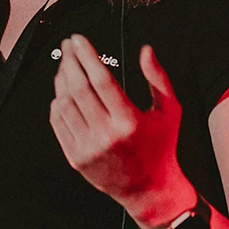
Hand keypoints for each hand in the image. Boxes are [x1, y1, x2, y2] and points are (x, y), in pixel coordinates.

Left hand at [49, 34, 194, 225]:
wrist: (148, 188)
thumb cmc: (161, 146)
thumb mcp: (170, 111)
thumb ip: (158, 78)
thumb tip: (145, 50)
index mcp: (129, 122)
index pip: (101, 80)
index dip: (87, 56)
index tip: (78, 39)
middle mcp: (106, 136)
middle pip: (78, 89)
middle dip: (70, 61)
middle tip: (68, 46)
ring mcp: (88, 148)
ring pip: (63, 104)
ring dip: (61, 80)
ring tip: (66, 65)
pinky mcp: (75, 158)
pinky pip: (58, 123)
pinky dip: (57, 102)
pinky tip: (63, 91)